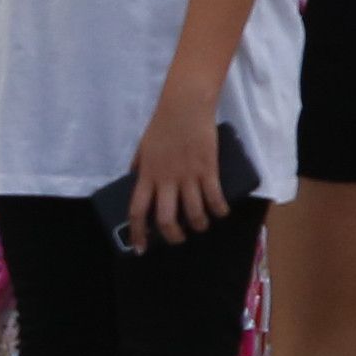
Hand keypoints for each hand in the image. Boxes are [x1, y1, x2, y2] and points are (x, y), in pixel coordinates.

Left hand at [129, 96, 229, 250]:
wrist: (185, 107)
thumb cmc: (162, 125)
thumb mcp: (142, 148)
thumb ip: (139, 167)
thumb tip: (135, 180)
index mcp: (147, 175)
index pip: (138, 211)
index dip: (138, 233)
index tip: (141, 248)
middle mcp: (166, 180)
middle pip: (167, 219)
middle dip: (173, 236)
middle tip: (179, 237)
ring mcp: (188, 176)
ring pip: (194, 213)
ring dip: (199, 225)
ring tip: (202, 225)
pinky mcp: (208, 170)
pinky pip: (214, 198)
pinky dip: (219, 210)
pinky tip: (220, 212)